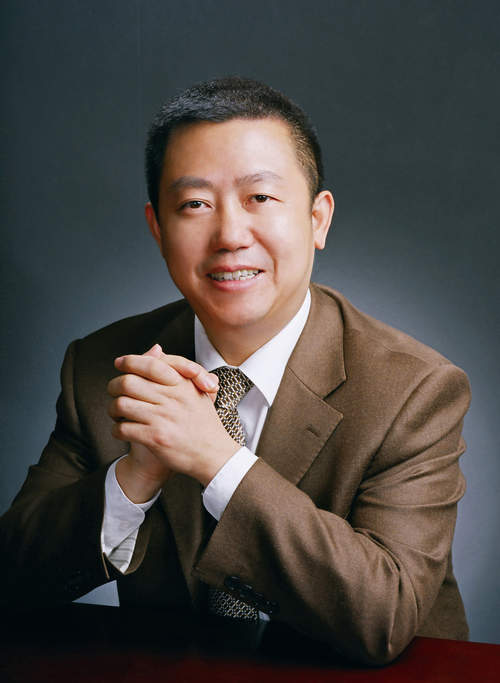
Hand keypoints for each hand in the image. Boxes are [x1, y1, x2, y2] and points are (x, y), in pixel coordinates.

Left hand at [107, 345, 238, 500]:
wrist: (213, 455)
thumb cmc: (203, 424)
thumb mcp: (195, 391)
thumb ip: (176, 370)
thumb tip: (155, 349)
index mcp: (181, 385)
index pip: (150, 365)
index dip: (129, 362)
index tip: (119, 364)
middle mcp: (172, 399)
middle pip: (128, 382)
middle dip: (113, 386)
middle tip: (113, 391)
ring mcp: (163, 418)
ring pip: (121, 405)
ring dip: (112, 409)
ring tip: (117, 413)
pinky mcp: (155, 438)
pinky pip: (123, 428)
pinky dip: (116, 430)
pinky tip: (121, 430)